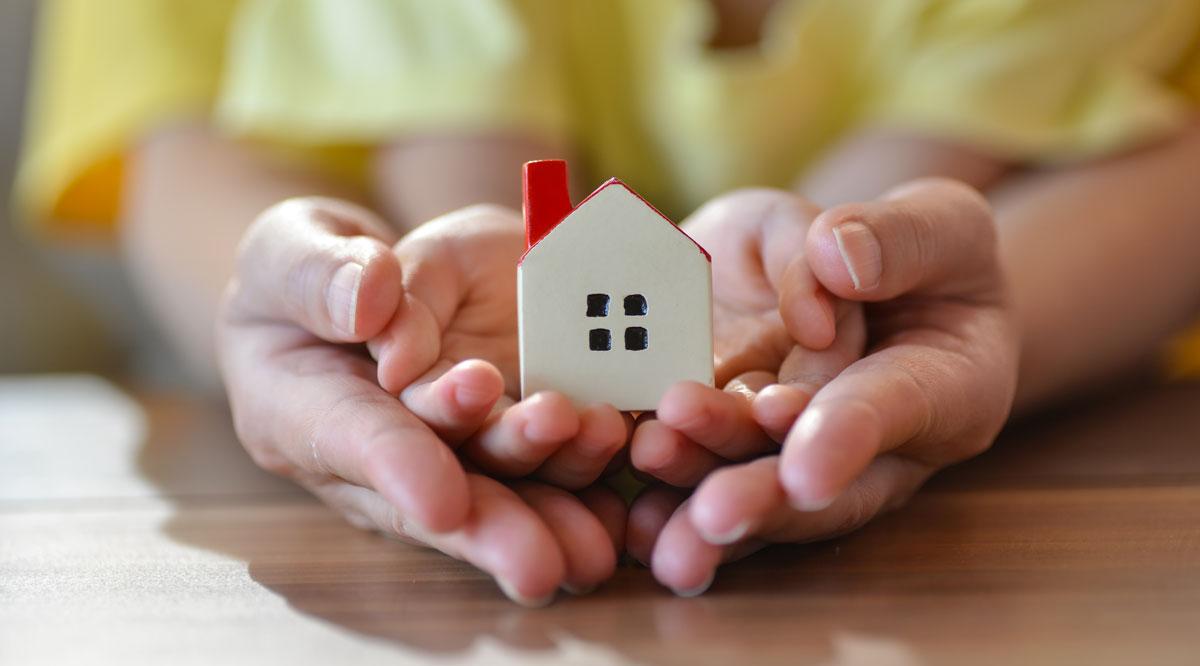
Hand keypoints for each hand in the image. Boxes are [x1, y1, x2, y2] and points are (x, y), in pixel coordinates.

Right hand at [218, 198, 624, 603]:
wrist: (359, 289)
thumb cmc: (307, 272)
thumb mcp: (290, 250)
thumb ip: (318, 273)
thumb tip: (372, 305)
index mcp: (306, 412)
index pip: (353, 441)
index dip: (399, 469)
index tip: (441, 501)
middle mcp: (385, 452)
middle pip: (440, 496)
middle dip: (495, 526)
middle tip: (540, 562)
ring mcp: (452, 449)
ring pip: (503, 484)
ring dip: (555, 495)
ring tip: (600, 477)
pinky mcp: (505, 433)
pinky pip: (550, 465)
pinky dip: (590, 481)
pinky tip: (626, 502)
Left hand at [634, 180, 1018, 594]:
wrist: (875, 282)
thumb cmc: (922, 254)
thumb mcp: (937, 224)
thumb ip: (899, 238)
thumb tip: (836, 259)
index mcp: (946, 389)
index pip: (895, 411)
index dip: (848, 438)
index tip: (806, 471)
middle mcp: (875, 448)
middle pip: (819, 485)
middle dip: (761, 496)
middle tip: (712, 513)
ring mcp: (801, 454)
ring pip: (754, 485)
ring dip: (698, 489)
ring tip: (650, 470)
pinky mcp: (742, 445)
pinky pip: (706, 475)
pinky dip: (668, 496)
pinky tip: (628, 514)